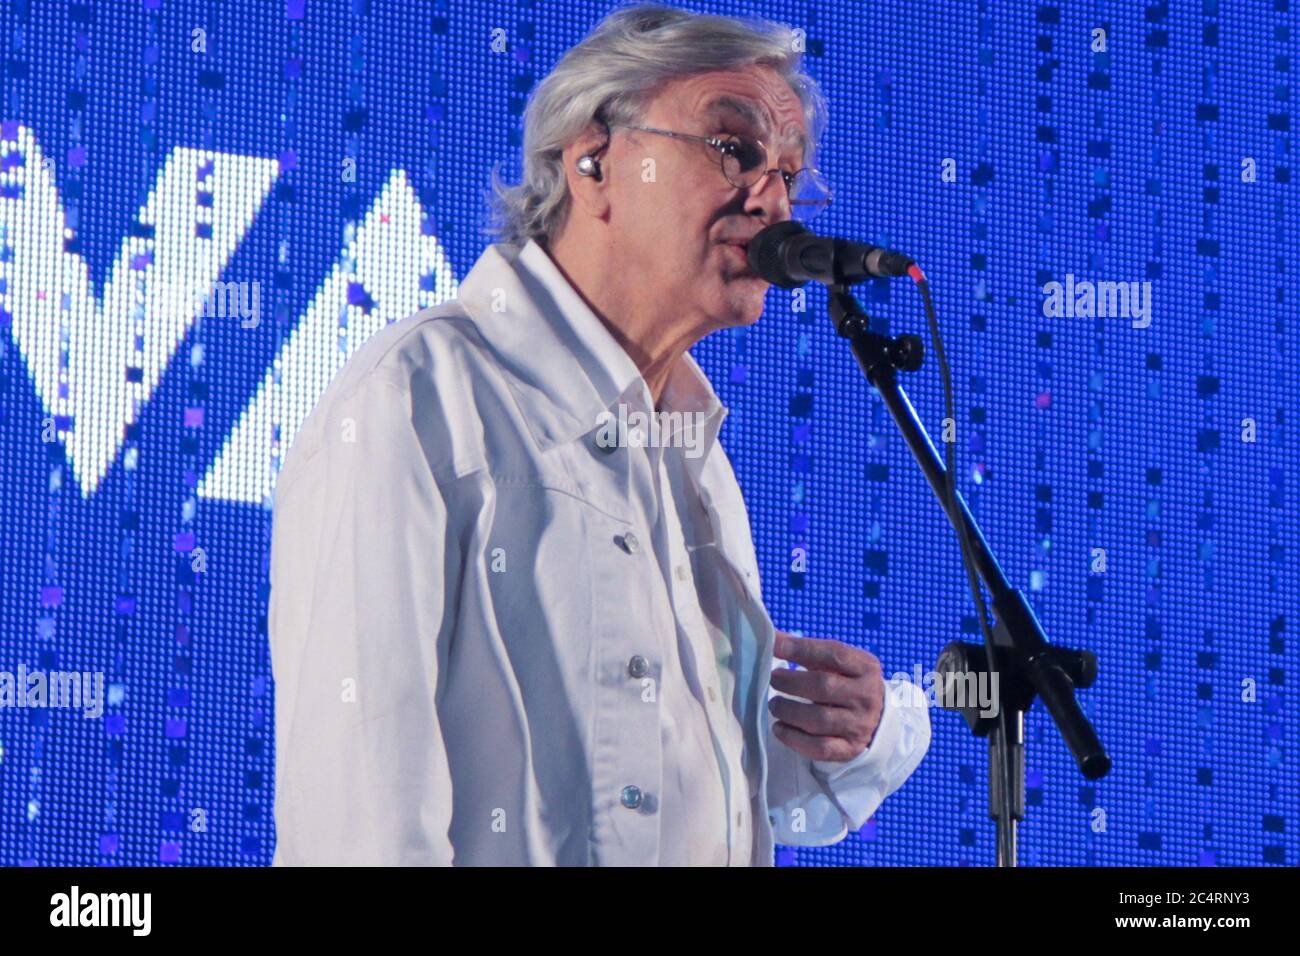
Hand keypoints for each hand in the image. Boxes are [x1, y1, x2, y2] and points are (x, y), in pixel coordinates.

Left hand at [769, 630, 884, 762]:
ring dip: (788, 711)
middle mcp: (867, 696)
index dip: (802, 649)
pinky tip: (779, 728)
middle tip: (773, 679)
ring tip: (774, 704)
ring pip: (819, 719)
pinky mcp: (851, 749)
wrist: (876, 718)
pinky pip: (819, 747)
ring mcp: (860, 724)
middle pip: (824, 686)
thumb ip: (807, 649)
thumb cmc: (847, 683)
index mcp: (866, 668)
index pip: (834, 654)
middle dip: (791, 682)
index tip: (775, 646)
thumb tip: (772, 637)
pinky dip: (794, 738)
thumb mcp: (836, 662)